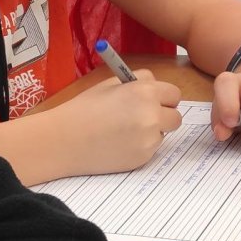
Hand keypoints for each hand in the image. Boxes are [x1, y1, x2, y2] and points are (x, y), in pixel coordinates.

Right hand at [55, 71, 182, 173]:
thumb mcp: (110, 84)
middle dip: (163, 116)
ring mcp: (149, 139)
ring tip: (123, 132)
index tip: (153, 101)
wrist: (64, 140)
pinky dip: (139, 146)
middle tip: (143, 118)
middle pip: (176, 117)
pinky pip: (151, 149)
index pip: (174, 94)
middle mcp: (152, 115)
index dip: (163, 97)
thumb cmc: (83, 109)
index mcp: (144, 92)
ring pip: (163, 134)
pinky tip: (117, 144)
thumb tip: (155, 86)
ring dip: (152, 132)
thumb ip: (137, 82)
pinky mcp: (143, 158)